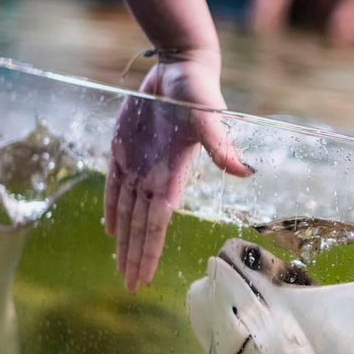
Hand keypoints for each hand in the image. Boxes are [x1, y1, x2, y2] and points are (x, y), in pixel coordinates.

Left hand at [104, 51, 252, 291]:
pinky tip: (110, 229)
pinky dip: (110, 208)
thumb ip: (220, 144)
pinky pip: (113, 186)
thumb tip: (243, 171)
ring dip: (123, 240)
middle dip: (136, 256)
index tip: (144, 277)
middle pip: (140, 226)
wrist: (181, 67)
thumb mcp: (208, 115)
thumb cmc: (197, 89)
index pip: (156, 222)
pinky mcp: (124, 148)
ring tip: (121, 268)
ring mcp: (138, 164)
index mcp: (172, 174)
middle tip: (130, 286)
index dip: (149, 250)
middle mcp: (154, 175)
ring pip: (125, 212)